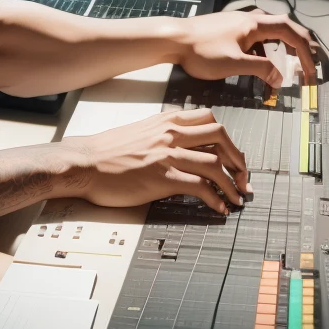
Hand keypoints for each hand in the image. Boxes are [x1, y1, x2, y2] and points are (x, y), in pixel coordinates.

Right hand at [68, 108, 249, 215]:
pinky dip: (216, 198)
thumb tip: (184, 147)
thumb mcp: (140, 132)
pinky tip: (219, 208)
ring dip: (233, 184)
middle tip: (243, 179)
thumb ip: (163, 135)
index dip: (229, 140)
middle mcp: (170, 133)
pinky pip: (200, 186)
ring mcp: (167, 154)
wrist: (84, 162)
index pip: (210, 120)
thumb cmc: (108, 151)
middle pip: (221, 136)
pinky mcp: (162, 177)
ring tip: (237, 199)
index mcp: (166, 120)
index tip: (234, 157)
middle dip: (239, 159)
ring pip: (215, 163)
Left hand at [173, 10, 317, 86]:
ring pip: (271, 32)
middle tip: (311, 65)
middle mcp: (250, 19)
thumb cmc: (202, 51)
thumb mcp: (234, 63)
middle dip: (301, 46)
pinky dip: (268, 50)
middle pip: (285, 28)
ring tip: (293, 64)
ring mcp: (240, 23)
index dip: (306, 52)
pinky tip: (263, 63)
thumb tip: (280, 78)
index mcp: (255, 24)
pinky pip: (258, 37)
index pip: (291, 33)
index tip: (311, 73)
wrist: (173, 39)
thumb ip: (261, 69)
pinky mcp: (231, 30)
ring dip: (285, 47)